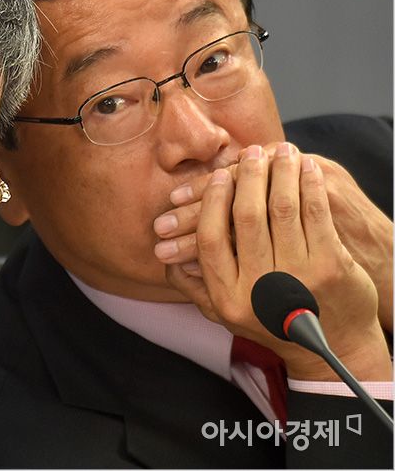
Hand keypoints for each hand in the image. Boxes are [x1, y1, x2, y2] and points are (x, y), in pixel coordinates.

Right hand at [155, 142, 392, 331]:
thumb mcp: (227, 314)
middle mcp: (261, 289)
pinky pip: (316, 214)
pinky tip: (307, 168)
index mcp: (229, 297)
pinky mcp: (332, 268)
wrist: (334, 347)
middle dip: (249, 176)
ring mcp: (298, 278)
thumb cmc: (275, 323)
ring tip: (281, 150)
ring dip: (281, 172)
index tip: (220, 175)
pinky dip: (310, 185)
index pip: (211, 239)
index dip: (212, 201)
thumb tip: (163, 259)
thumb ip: (195, 286)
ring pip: (283, 209)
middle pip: (247, 217)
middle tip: (252, 152)